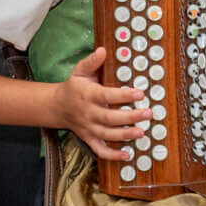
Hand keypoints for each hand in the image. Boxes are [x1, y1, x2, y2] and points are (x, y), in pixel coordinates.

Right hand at [51, 47, 148, 162]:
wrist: (57, 106)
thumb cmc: (74, 87)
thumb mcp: (80, 71)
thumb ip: (92, 62)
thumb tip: (103, 50)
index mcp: (88, 95)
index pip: (107, 96)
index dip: (123, 96)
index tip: (140, 93)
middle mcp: (89, 113)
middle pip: (110, 118)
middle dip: (130, 117)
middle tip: (148, 113)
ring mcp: (88, 128)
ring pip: (107, 135)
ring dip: (124, 135)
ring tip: (141, 132)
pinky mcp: (88, 139)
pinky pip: (99, 150)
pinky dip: (112, 155)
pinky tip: (127, 155)